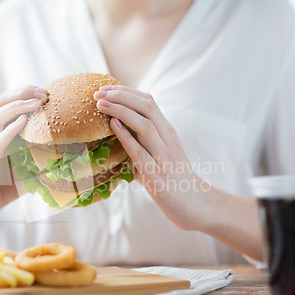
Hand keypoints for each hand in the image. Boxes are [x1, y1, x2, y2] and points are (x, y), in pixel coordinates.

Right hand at [0, 85, 47, 220]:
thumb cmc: (10, 185)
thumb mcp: (34, 166)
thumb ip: (49, 156)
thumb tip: (79, 152)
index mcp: (2, 132)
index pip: (10, 103)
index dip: (26, 94)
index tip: (47, 92)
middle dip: (21, 94)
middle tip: (43, 93)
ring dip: (16, 108)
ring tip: (36, 103)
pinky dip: (8, 132)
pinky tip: (22, 124)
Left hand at [94, 85, 262, 259]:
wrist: (196, 205)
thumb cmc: (173, 180)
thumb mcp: (158, 156)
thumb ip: (141, 144)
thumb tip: (117, 136)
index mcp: (167, 132)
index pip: (148, 102)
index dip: (125, 92)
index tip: (105, 88)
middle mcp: (168, 139)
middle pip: (146, 106)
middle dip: (120, 95)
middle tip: (98, 93)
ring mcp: (165, 156)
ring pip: (144, 124)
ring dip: (121, 111)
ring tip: (101, 104)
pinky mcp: (158, 176)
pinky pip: (141, 152)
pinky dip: (126, 136)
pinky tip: (113, 126)